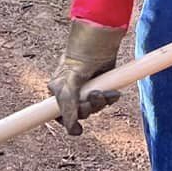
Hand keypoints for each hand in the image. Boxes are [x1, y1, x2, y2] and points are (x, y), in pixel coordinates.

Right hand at [47, 19, 124, 134]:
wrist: (99, 40)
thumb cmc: (79, 57)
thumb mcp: (69, 84)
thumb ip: (67, 105)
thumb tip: (71, 129)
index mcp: (58, 91)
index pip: (60, 115)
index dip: (69, 122)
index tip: (78, 130)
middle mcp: (71, 92)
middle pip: (80, 113)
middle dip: (90, 108)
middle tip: (95, 96)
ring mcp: (87, 90)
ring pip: (94, 109)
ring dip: (102, 103)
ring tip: (106, 92)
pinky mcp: (101, 87)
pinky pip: (105, 102)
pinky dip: (110, 99)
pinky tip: (113, 92)